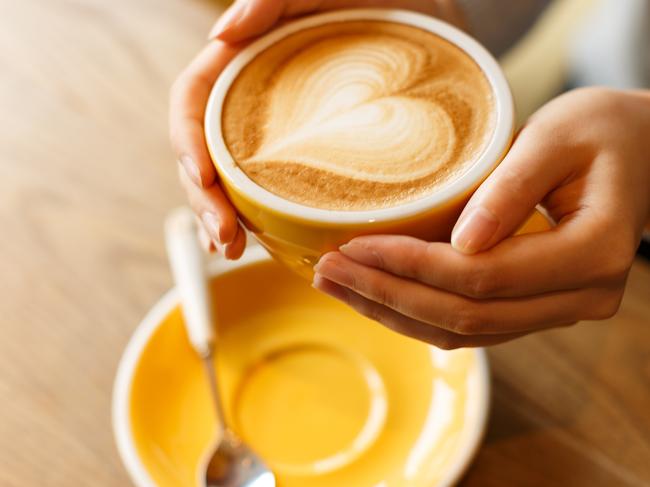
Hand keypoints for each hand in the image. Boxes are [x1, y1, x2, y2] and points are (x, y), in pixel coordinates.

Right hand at [169, 0, 464, 256]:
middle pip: (205, 153)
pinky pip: (270, 192)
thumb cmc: (383, 0)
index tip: (201, 176)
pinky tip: (257, 244)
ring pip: (230, 180)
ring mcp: (277, 134)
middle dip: (205, 199)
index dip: (186, 140)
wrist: (432, 23)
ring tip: (231, 250)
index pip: (193, 102)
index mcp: (245, 63)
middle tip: (224, 239)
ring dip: (222, 219)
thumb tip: (220, 36)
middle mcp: (253, 103)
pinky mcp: (305, 158)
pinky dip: (258, 221)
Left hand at [313, 87, 649, 348]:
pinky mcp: (534, 307)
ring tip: (336, 286)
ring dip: (393, 311)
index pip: (484, 277)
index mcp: (593, 254)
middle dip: (387, 294)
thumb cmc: (600, 132)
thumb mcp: (556, 138)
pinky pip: (469, 325)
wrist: (637, 152)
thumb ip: (510, 189)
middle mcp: (580, 297)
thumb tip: (459, 243)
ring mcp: (557, 309)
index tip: (354, 245)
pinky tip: (375, 294)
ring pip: (462, 332)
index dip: (412, 266)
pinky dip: (417, 313)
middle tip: (326, 271)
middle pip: (465, 316)